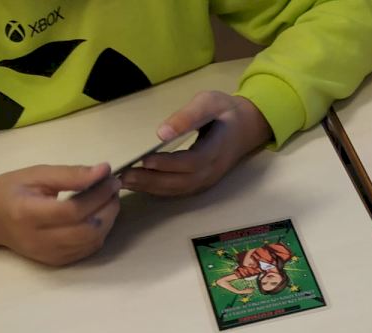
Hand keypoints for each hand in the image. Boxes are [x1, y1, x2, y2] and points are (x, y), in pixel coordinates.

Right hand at [0, 164, 120, 265]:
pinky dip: (99, 233)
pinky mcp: (57, 262)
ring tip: (109, 201)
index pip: (72, 210)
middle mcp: (39, 240)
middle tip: (114, 189)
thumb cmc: (8, 191)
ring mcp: (49, 255)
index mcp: (28, 214)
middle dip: (108, 209)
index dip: (98, 195)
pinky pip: (87, 250)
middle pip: (87, 230)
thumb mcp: (34, 175)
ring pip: (91, 242)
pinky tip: (98, 216)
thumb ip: (69, 174)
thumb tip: (103, 171)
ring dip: (108, 221)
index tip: (111, 179)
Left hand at [120, 91, 272, 196]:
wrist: (248, 127)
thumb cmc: (226, 111)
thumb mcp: (210, 102)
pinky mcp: (202, 182)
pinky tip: (140, 185)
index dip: (169, 164)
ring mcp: (208, 179)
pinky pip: (180, 190)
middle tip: (123, 176)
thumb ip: (188, 116)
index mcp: (217, 149)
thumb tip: (162, 132)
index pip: (192, 162)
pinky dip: (158, 190)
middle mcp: (213, 170)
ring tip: (125, 182)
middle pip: (182, 181)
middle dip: (152, 180)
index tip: (145, 160)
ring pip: (179, 189)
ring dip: (151, 188)